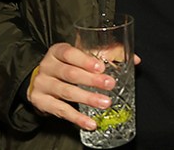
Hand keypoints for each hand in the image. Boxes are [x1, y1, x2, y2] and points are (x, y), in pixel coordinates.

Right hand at [26, 43, 140, 130]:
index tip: (101, 67)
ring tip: (105, 103)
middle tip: (110, 85)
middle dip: (91, 80)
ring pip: (66, 92)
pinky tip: (90, 123)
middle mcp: (47, 67)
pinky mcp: (41, 102)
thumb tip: (136, 60)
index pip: (69, 53)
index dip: (85, 61)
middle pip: (70, 74)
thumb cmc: (66, 65)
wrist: (37, 80)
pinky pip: (61, 111)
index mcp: (57, 51)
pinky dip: (77, 118)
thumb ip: (107, 54)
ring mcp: (42, 85)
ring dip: (88, 98)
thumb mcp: (80, 55)